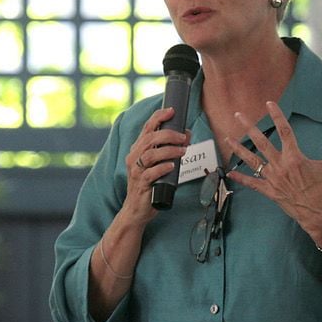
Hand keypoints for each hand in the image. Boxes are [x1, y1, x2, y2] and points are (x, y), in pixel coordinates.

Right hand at [122, 107, 189, 222]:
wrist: (137, 210)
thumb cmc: (150, 185)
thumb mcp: (160, 164)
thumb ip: (170, 150)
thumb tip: (187, 134)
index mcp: (138, 149)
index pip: (147, 128)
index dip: (158, 117)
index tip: (172, 111)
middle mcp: (134, 157)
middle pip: (149, 138)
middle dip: (169, 135)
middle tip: (184, 137)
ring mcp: (136, 171)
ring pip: (150, 154)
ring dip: (169, 150)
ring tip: (183, 151)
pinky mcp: (141, 185)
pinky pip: (151, 173)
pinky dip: (162, 168)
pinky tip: (172, 166)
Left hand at [225, 101, 321, 237]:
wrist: (321, 217)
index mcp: (295, 158)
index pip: (284, 130)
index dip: (276, 115)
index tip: (269, 103)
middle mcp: (281, 166)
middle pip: (261, 142)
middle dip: (249, 126)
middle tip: (238, 114)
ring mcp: (273, 179)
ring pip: (252, 160)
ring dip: (239, 148)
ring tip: (228, 138)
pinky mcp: (270, 192)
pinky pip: (252, 183)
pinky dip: (240, 178)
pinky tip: (229, 173)